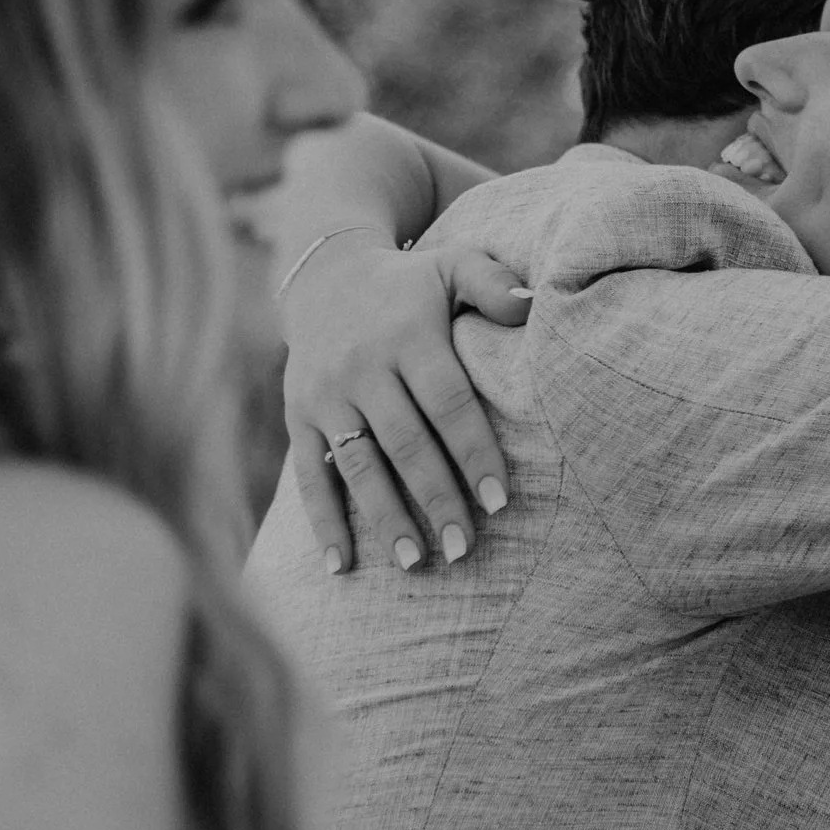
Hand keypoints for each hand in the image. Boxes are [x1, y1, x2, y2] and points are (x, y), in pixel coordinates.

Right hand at [280, 231, 530, 572]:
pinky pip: (308, 474)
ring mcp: (325, 395)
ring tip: (416, 563)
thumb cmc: (411, 283)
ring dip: (385, 517)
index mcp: (407, 335)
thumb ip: (493, 283)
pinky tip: (343, 564)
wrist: (323, 275)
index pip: (447, 402)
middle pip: (405, 443)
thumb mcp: (453, 264)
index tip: (500, 502)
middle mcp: (362, 368)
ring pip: (357, 465)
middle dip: (436, 498)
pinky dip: (323, 521)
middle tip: (465, 550)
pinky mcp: (298, 415)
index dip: (474, 452)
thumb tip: (531, 307)